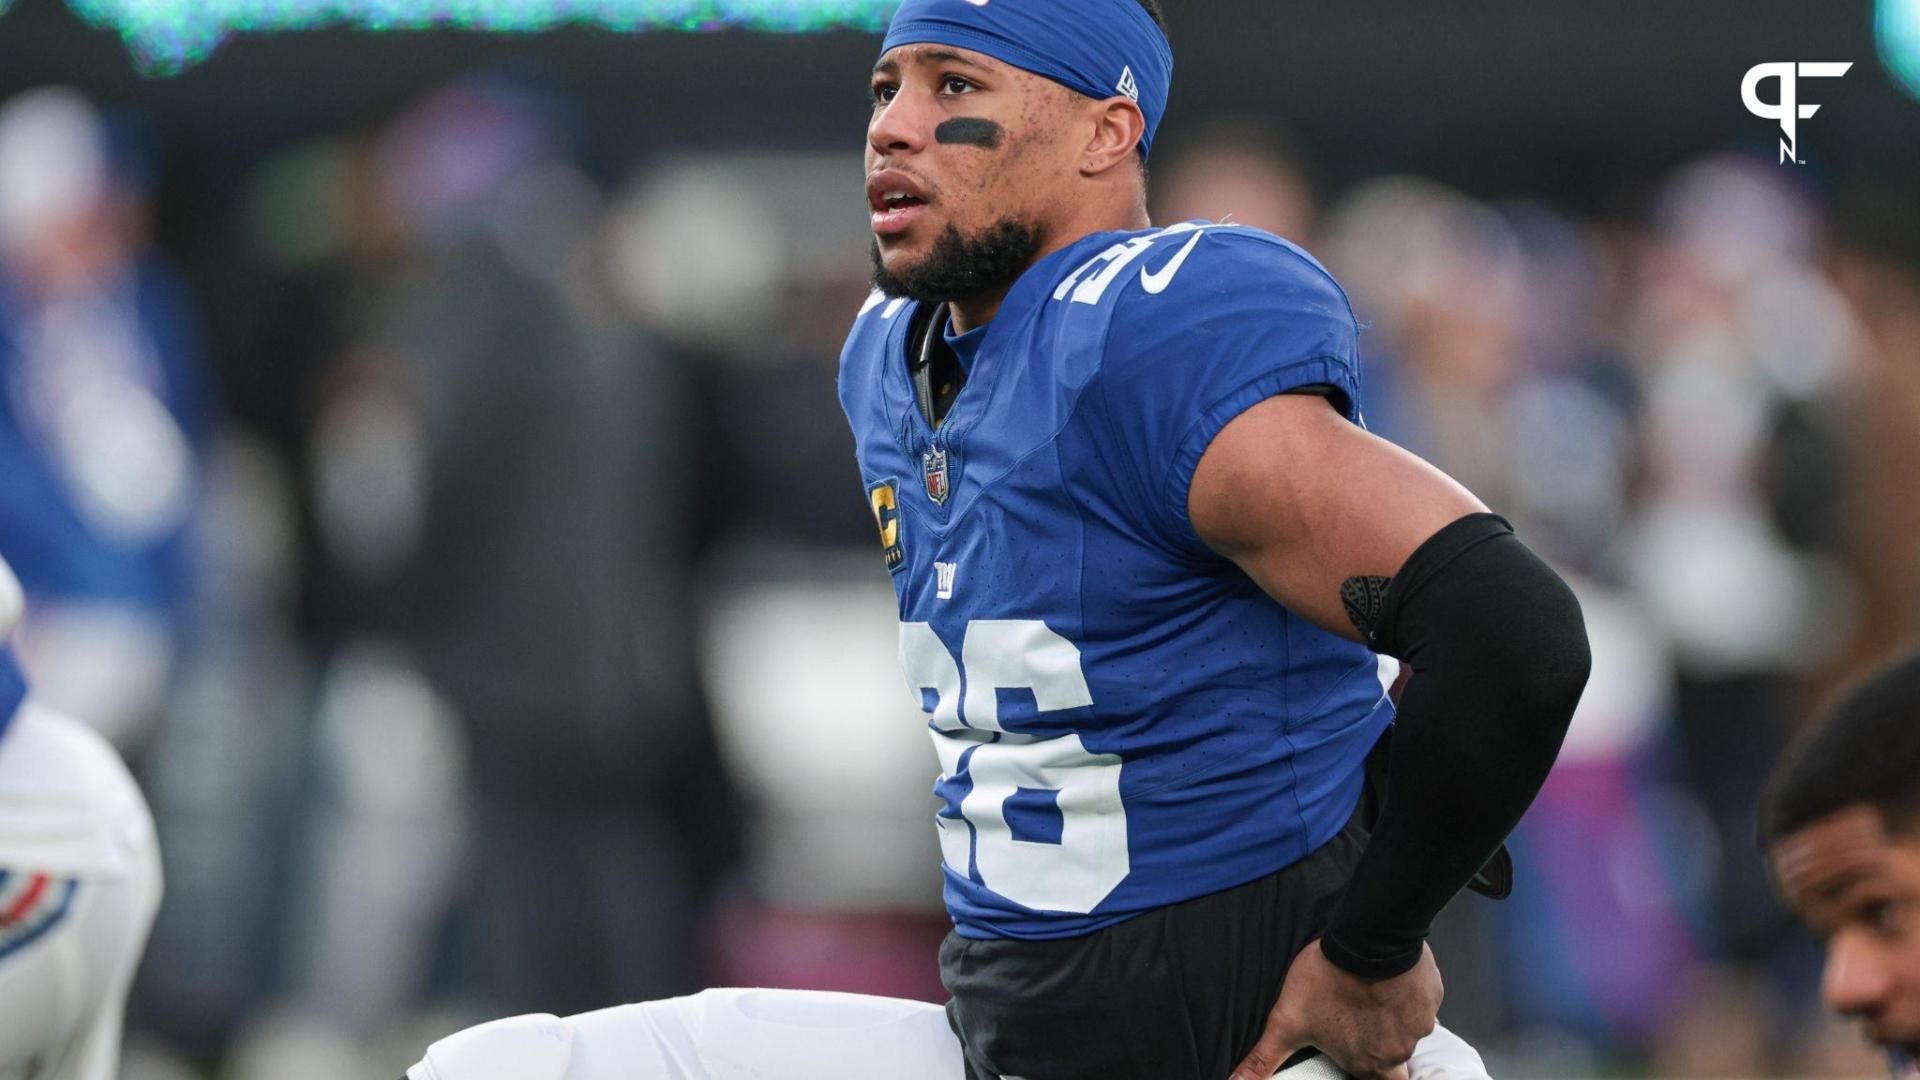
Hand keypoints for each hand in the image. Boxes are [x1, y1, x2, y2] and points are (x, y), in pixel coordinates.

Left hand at [1227, 939, 1442, 1079]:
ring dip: (1392, 1016)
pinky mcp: (1432, 996)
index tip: (1354, 1051)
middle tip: (1361, 1019)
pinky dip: (1407, 993)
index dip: (1364, 1070)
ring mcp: (1421, 1023)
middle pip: (1394, 1059)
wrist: (1368, 937)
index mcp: (1371, 1064)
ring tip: (1369, 993)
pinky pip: (1422, 1001)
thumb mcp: (1286, 1021)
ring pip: (1409, 1029)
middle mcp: (1400, 1051)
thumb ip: (1264, 1059)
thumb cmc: (1327, 979)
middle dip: (1380, 1044)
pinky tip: (1388, 978)